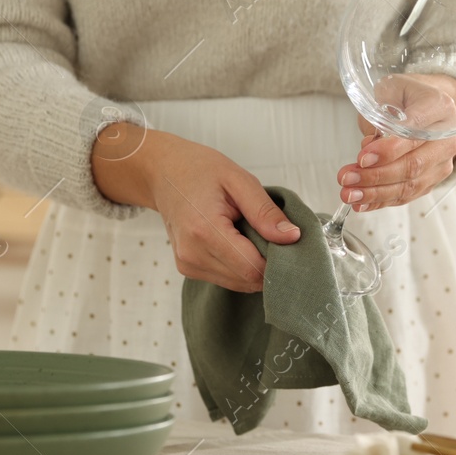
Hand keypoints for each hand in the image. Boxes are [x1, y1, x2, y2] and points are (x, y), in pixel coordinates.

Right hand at [91, 123, 299, 292]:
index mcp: (204, 230)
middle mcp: (192, 254)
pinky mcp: (188, 269)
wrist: (163, 173)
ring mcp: (188, 264)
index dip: (277, 262)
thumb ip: (265, 211)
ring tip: (250, 234)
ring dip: (254, 265)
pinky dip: (240, 266)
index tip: (288, 242)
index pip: (252, 268)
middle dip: (268, 263)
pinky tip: (237, 241)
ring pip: (239, 283)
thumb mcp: (239, 180)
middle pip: (247, 280)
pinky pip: (227, 279)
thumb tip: (292, 237)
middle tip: (271, 234)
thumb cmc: (199, 170)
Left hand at [339, 73, 455, 210]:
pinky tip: (361, 203)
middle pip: (413, 164)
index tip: (362, 158)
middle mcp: (447, 138)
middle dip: (376, 175)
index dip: (388, 149)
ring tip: (348, 194)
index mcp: (439, 107)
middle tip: (347, 178)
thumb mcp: (389, 90)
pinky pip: (407, 196)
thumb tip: (368, 147)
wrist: (428, 106)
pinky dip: (382, 201)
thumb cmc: (406, 97)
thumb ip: (378, 116)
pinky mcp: (434, 180)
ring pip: (409, 185)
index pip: (414, 133)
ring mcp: (443, 162)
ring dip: (375, 193)